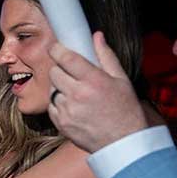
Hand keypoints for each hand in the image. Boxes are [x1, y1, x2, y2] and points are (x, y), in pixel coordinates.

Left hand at [47, 32, 148, 152]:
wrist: (121, 141)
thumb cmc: (125, 109)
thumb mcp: (121, 79)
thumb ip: (106, 56)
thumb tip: (96, 36)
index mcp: (94, 81)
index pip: (67, 58)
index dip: (57, 50)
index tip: (55, 47)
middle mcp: (77, 95)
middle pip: (54, 72)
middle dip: (60, 69)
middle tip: (70, 72)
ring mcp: (66, 110)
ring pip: (51, 89)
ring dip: (59, 87)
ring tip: (76, 92)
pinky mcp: (60, 123)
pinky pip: (51, 106)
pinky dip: (58, 103)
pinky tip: (73, 105)